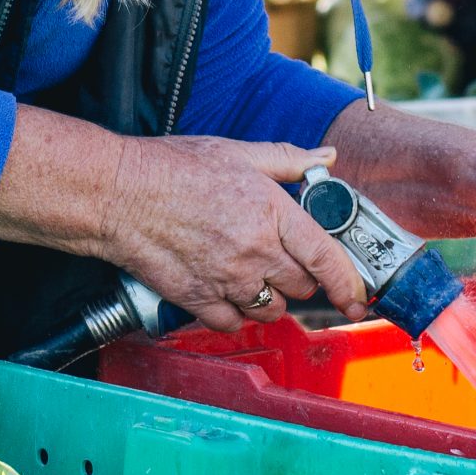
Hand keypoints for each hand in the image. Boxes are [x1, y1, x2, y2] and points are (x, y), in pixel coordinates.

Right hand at [98, 135, 369, 332]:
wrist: (118, 193)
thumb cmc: (172, 167)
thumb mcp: (236, 151)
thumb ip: (286, 159)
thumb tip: (325, 158)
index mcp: (271, 212)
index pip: (325, 258)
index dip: (348, 284)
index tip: (357, 298)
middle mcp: (254, 251)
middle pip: (301, 287)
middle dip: (300, 279)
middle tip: (284, 263)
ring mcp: (226, 280)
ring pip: (271, 310)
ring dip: (271, 299)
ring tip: (253, 277)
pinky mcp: (198, 299)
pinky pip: (233, 323)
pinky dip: (235, 314)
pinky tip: (226, 293)